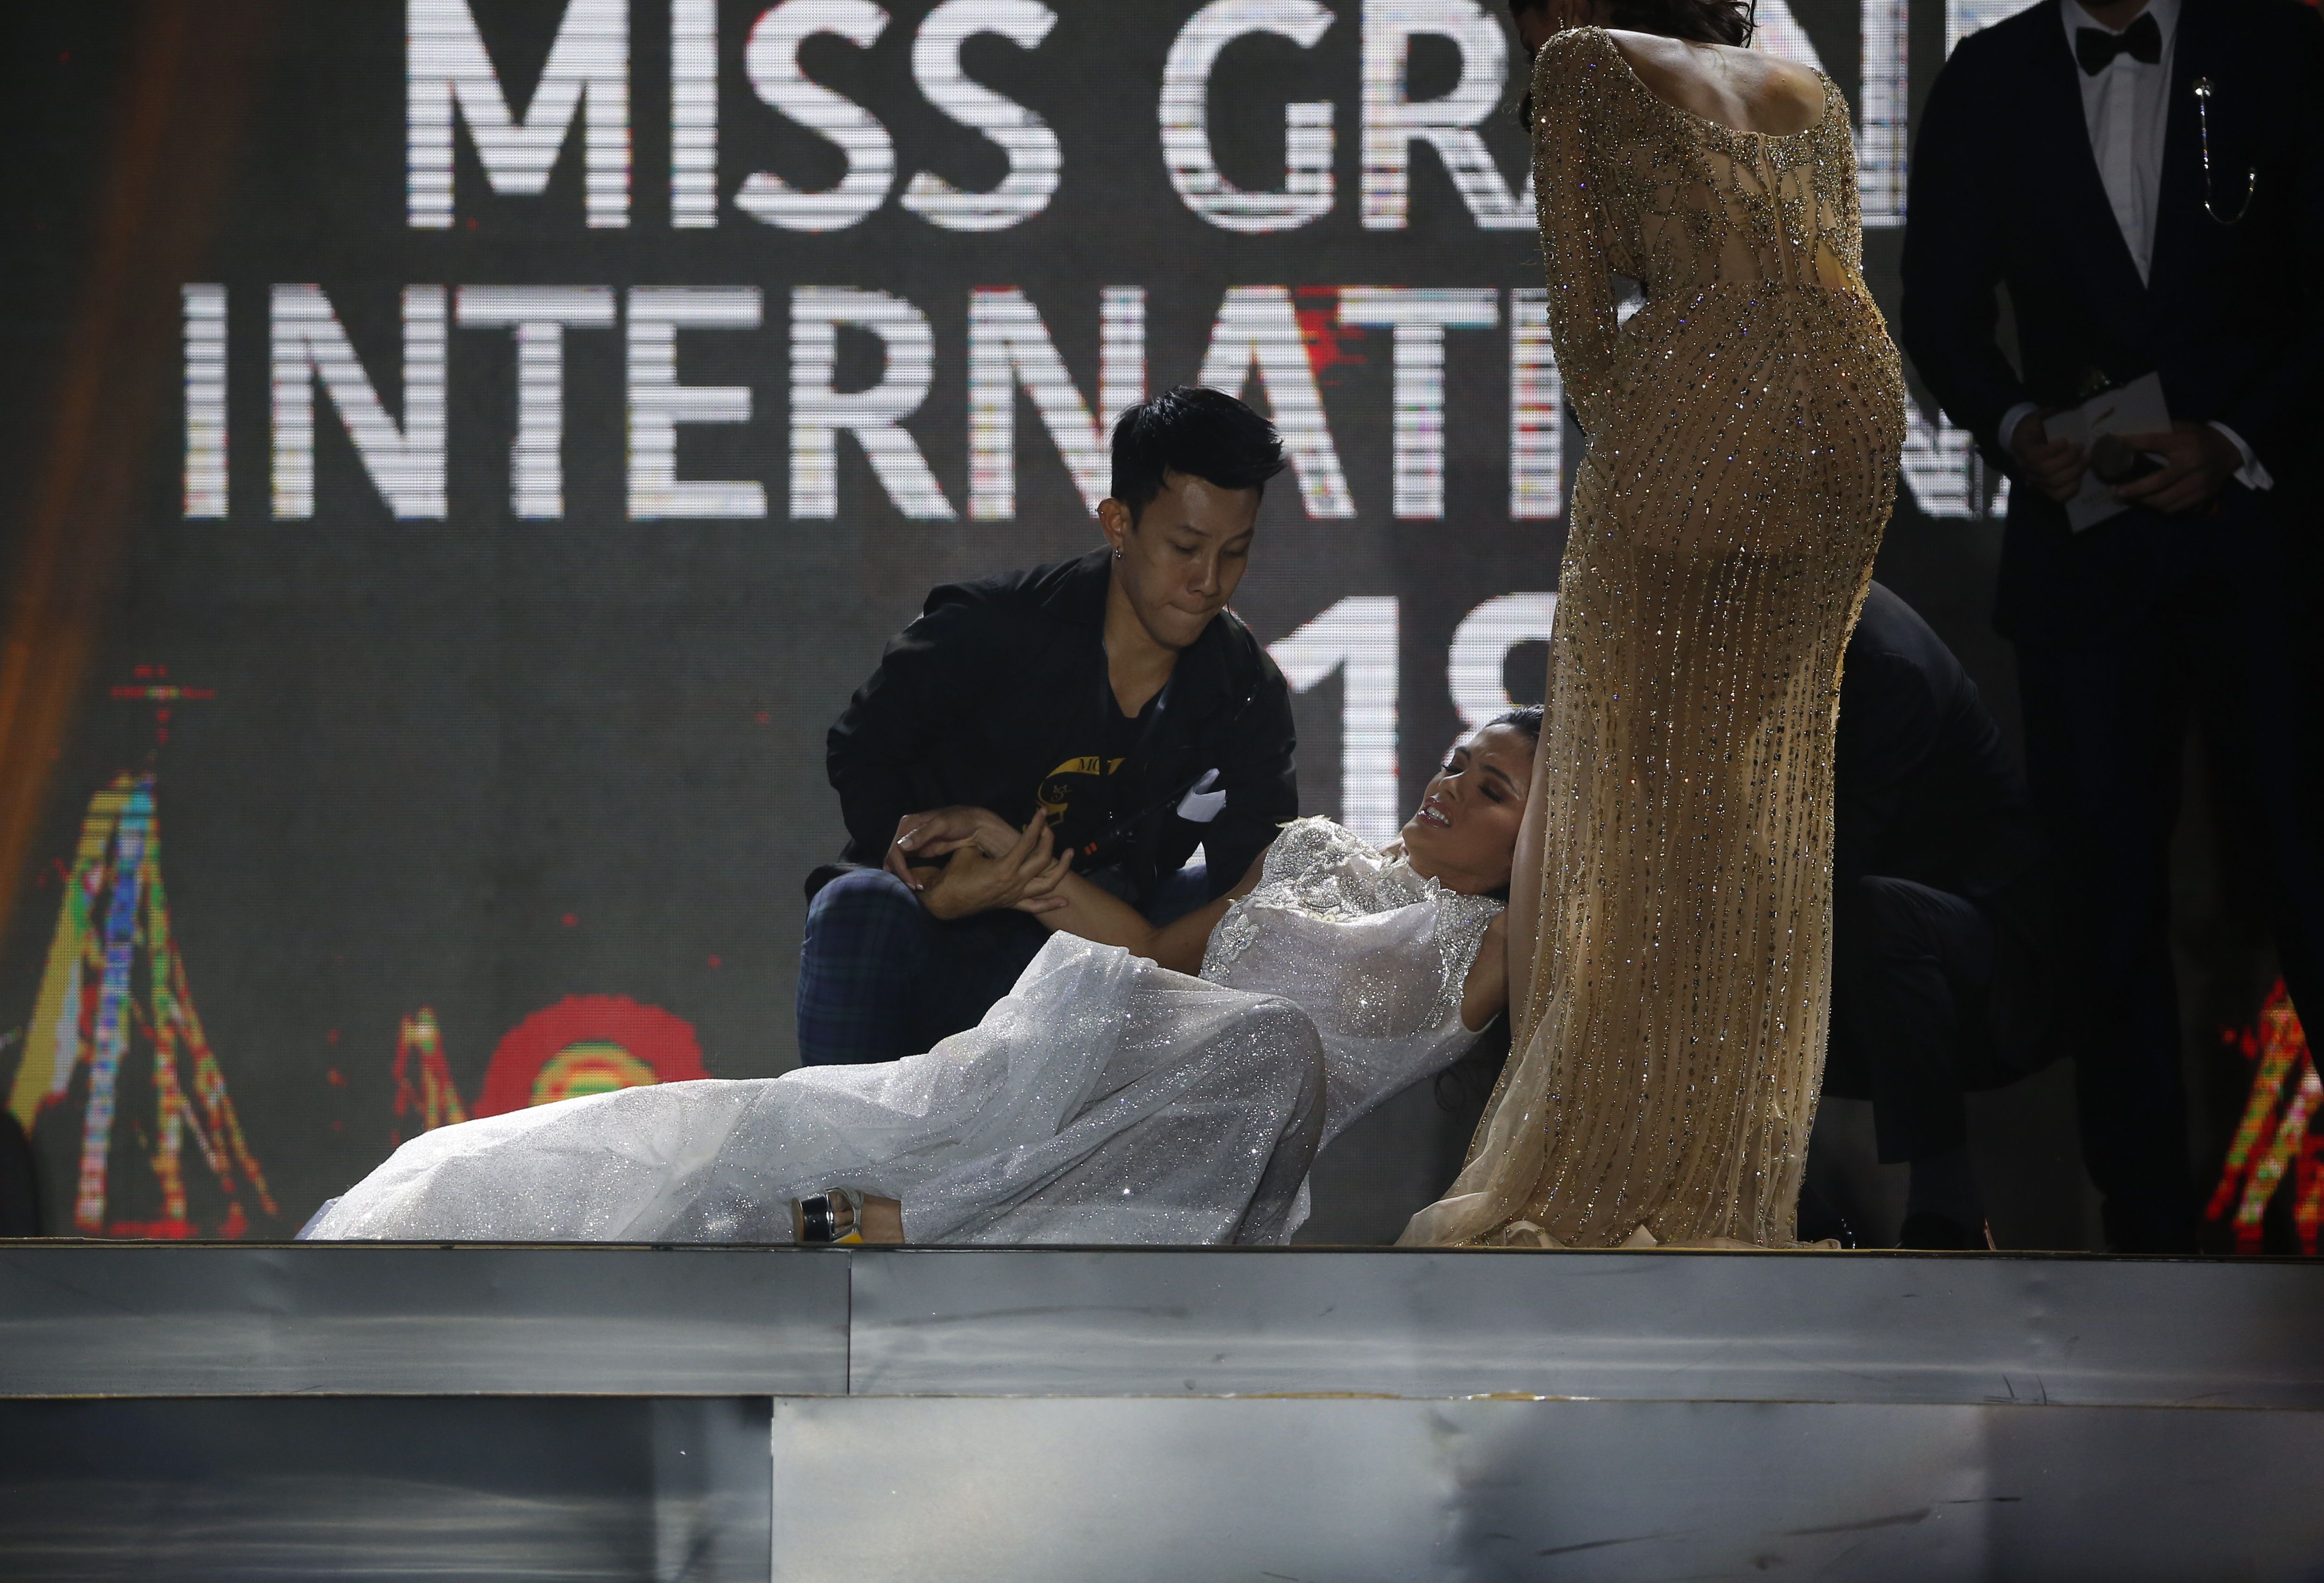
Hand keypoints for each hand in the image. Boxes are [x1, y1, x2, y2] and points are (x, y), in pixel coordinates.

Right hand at [885, 806, 1007, 891]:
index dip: (900, 867)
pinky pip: (907, 865)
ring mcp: (913, 843)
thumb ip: (922, 834)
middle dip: (902, 874)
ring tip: (917, 887)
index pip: (896, 849)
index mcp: (909, 823)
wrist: (975, 826)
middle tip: (915, 887)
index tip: (911, 882)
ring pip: (898, 863)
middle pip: (894, 857)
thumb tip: (902, 846)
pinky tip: (917, 884)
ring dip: (903, 875)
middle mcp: (907, 833)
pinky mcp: (920, 851)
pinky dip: (909, 874)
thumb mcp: (942, 824)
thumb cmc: (960, 820)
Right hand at [918, 816, 1072, 920]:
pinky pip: (1036, 907)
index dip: (1036, 825)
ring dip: (1061, 869)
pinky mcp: (1012, 904)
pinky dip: (1051, 904)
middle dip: (1048, 840)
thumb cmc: (955, 874)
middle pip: (1042, 860)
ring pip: (1047, 885)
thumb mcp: (967, 850)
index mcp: (1004, 868)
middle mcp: (1014, 883)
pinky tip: (1065, 900)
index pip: (1027, 843)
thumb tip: (991, 831)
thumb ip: (983, 842)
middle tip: (1048, 828)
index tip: (1042, 812)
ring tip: (1069, 854)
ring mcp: (1015, 895)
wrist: (945, 900)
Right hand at [2009, 411, 2085, 503]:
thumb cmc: (2036, 425)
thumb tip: (2074, 409)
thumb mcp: (2041, 416)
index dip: (2052, 451)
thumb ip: (2053, 415)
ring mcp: (2033, 480)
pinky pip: (2057, 495)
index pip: (2035, 457)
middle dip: (2070, 460)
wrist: (2023, 438)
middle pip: (2047, 472)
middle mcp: (2025, 467)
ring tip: (2086, 459)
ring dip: (2075, 472)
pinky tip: (2080, 476)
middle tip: (2083, 448)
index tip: (2066, 440)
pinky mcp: (2043, 488)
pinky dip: (2071, 488)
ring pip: (2054, 484)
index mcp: (2022, 448)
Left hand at [2110, 423, 2240, 516]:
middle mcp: (2192, 464)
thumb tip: (2129, 434)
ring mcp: (2199, 482)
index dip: (2132, 444)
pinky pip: (2175, 507)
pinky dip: (2159, 507)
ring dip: (2143, 501)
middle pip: (2157, 482)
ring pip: (2165, 500)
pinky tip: (2148, 502)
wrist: (2230, 450)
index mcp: (2184, 442)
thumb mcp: (2183, 428)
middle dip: (2133, 489)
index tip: (2112, 445)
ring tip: (2128, 497)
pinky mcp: (2203, 495)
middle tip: (2115, 490)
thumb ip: (2161, 431)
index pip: (2153, 442)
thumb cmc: (2199, 438)